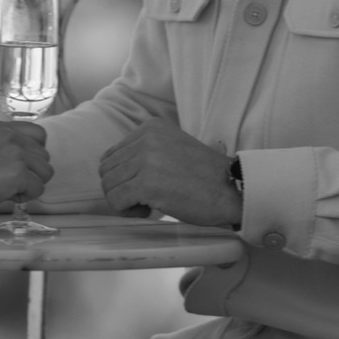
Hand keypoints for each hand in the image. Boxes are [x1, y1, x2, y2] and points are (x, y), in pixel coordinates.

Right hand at [0, 119, 52, 214]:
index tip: (21, 166)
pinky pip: (38, 188)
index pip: (39, 133)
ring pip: (46, 172)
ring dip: (30, 185)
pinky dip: (24, 197)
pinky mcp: (18, 172)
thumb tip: (20, 163)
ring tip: (5, 188)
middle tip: (7, 182)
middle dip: (32, 173)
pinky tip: (3, 195)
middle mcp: (10, 135)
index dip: (35, 153)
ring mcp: (15, 152)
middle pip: (44, 156)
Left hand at [100, 123, 241, 227]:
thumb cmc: (204, 177)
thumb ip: (145, 152)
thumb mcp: (172, 149)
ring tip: (146, 205)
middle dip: (119, 189)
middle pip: (106, 170)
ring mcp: (146, 159)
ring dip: (123, 201)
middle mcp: (146, 138)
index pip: (112, 154)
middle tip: (142, 200)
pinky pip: (116, 200)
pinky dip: (127, 211)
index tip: (141, 187)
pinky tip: (148, 210)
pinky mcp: (147, 183)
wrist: (232, 189)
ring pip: (108, 186)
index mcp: (150, 127)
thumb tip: (115, 172)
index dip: (121, 177)